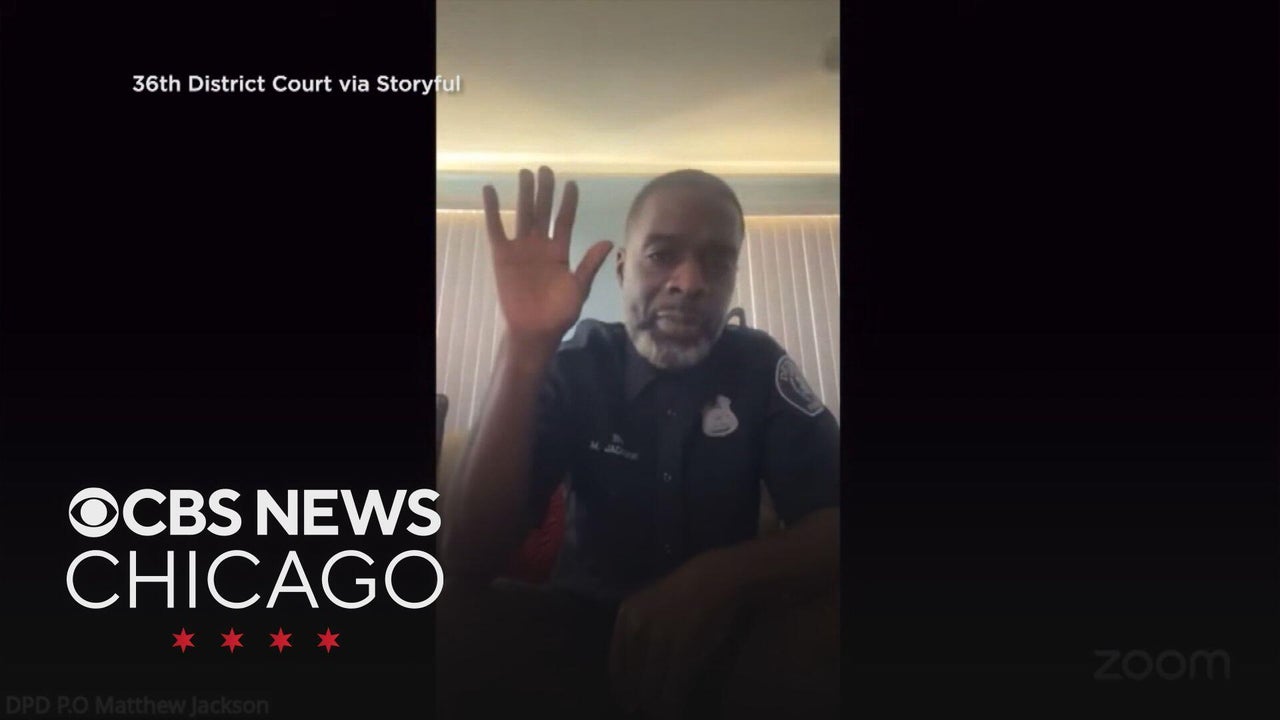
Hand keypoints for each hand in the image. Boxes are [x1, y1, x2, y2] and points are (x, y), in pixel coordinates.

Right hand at [483, 166, 612, 346]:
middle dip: (545, 191)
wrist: (536, 330)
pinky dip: (493, 210)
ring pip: (523, 215)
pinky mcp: (503, 255)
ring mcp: (521, 249)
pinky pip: (497, 229)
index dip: (568, 203)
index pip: (565, 220)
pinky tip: (491, 191)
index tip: (572, 184)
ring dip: (524, 194)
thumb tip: (608, 241)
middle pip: (543, 211)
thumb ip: (590, 264)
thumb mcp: (579, 287)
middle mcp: (541, 245)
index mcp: (560, 251)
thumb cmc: (559, 313)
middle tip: (546, 169)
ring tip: (525, 173)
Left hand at [610, 553, 743, 719]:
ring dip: (656, 706)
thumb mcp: (651, 605)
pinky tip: (674, 712)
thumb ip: (639, 633)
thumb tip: (635, 675)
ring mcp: (660, 636)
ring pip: (651, 684)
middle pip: (634, 677)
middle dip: (641, 700)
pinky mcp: (683, 648)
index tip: (628, 704)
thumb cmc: (686, 593)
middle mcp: (637, 625)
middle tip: (648, 712)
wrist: (717, 578)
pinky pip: (672, 685)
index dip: (622, 689)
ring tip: (661, 714)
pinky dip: (672, 703)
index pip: (617, 663)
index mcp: (626, 615)